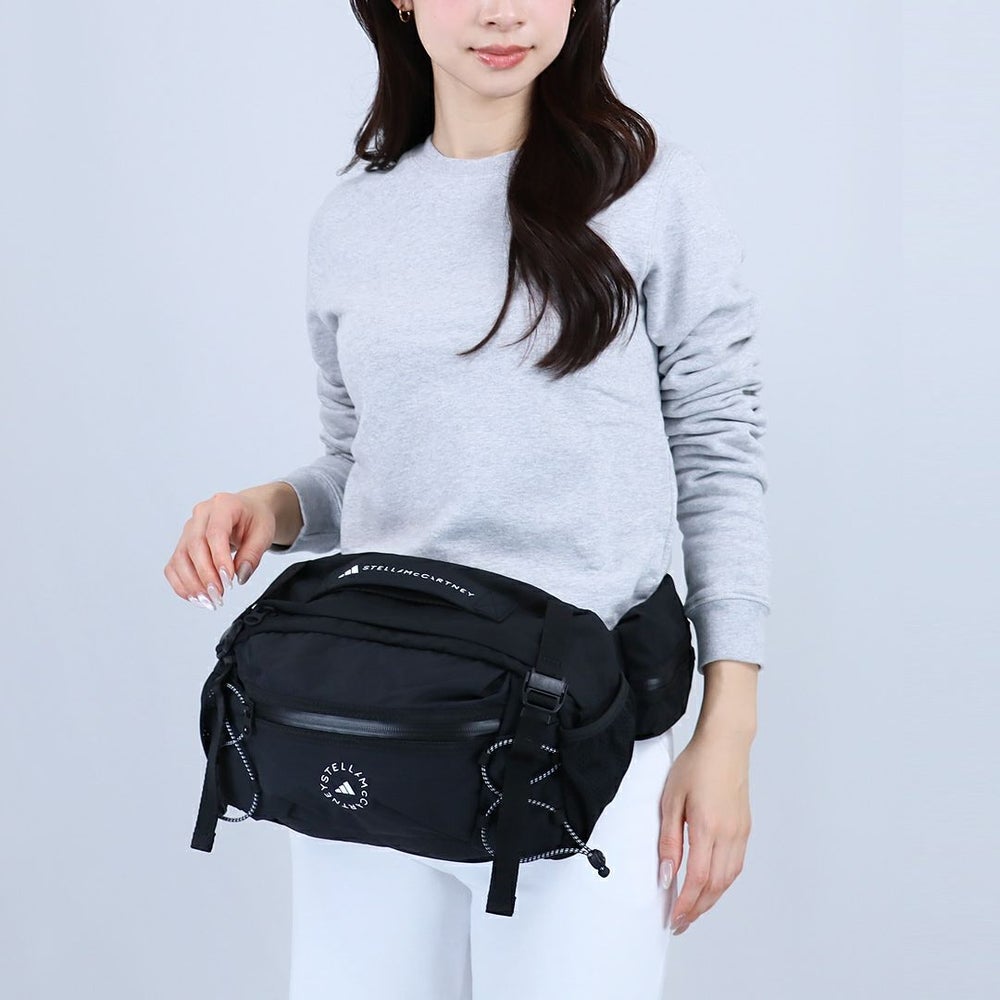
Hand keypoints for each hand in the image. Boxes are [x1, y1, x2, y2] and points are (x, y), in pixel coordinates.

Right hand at [163, 491, 276, 609]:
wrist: (248, 511)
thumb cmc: (255, 518)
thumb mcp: (264, 533)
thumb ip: (253, 554)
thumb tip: (241, 575)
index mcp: (223, 505)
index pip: (215, 533)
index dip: (219, 558)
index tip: (228, 579)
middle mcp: (201, 515)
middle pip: (194, 546)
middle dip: (205, 575)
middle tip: (218, 594)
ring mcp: (188, 529)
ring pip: (180, 558)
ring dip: (191, 583)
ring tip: (208, 600)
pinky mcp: (183, 544)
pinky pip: (174, 566)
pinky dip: (181, 584)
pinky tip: (196, 597)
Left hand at [657, 725, 753, 934]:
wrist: (725, 744)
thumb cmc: (696, 765)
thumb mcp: (671, 799)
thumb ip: (668, 839)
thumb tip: (665, 874)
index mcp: (708, 827)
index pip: (697, 878)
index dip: (686, 903)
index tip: (674, 918)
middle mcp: (729, 834)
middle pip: (715, 885)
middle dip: (697, 908)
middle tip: (680, 922)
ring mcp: (740, 832)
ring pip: (728, 879)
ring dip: (711, 898)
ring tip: (693, 908)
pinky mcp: (745, 828)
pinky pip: (735, 865)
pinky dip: (722, 882)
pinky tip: (709, 884)